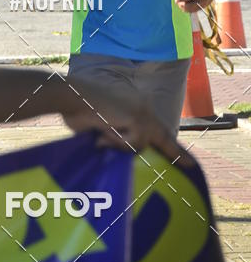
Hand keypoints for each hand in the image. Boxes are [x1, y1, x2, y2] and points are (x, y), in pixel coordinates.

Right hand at [62, 77, 193, 166]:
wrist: (70, 95)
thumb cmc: (77, 109)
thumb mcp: (99, 126)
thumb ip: (113, 136)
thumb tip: (118, 153)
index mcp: (134, 105)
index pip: (155, 128)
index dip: (167, 143)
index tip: (182, 156)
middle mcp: (142, 106)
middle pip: (163, 135)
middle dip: (178, 153)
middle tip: (192, 166)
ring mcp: (142, 113)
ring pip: (142, 144)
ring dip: (121, 146)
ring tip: (101, 137)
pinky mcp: (138, 120)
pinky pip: (134, 144)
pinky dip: (118, 143)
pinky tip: (103, 134)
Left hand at [174, 0, 217, 13]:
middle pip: (191, 4)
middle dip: (182, 4)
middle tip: (176, 1)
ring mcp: (204, 4)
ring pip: (192, 9)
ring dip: (184, 7)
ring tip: (178, 4)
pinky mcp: (203, 7)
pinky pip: (195, 10)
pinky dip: (188, 10)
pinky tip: (182, 7)